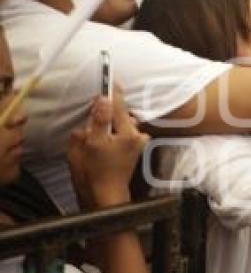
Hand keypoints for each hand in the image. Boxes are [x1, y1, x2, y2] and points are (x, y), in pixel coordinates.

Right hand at [67, 90, 148, 208]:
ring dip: (111, 124)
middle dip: (107, 113)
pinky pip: (123, 133)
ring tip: (98, 137)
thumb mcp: (90, 143)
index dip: (112, 91)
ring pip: (121, 123)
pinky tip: (104, 142)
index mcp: (127, 132)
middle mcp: (137, 136)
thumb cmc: (95, 173)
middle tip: (94, 121)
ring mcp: (137, 143)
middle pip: (120, 114)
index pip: (118, 104)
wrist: (104, 196)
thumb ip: (98, 119)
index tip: (110, 76)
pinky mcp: (134, 149)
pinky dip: (114, 132)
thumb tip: (103, 100)